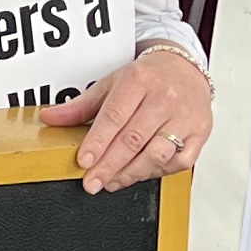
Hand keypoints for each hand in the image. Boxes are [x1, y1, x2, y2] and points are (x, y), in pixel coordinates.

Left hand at [51, 41, 208, 192]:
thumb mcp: (111, 84)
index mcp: (139, 81)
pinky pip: (179, 161)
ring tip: (111, 181)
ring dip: (131, 173)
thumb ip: (81, 106)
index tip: (84, 161)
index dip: (98, 141)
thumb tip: (50, 118)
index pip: (115, 116)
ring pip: (157, 154)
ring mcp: (185, 118)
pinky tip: (139, 173)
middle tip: (92, 182)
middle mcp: (165, 99)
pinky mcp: (200, 133)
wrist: (184, 69)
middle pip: (134, 139)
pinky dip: (157, 172)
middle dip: (109, 165)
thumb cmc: (147, 78)